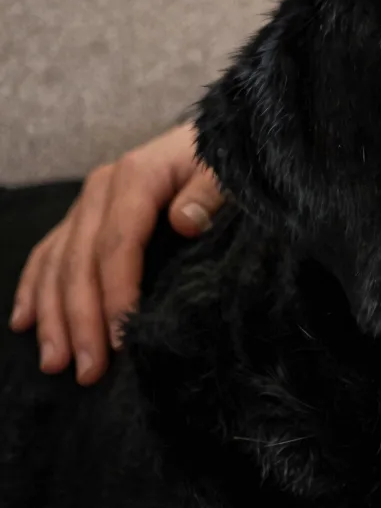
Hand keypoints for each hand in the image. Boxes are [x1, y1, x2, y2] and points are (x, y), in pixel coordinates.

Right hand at [9, 123, 223, 384]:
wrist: (216, 136)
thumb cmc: (227, 159)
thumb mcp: (228, 171)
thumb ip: (209, 194)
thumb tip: (184, 223)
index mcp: (137, 177)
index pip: (118, 245)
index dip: (116, 293)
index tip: (122, 337)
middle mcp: (102, 188)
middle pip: (81, 261)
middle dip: (81, 320)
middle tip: (87, 371)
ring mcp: (89, 202)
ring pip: (58, 263)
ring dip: (53, 316)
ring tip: (57, 363)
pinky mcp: (85, 214)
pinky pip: (48, 253)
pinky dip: (35, 289)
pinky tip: (25, 323)